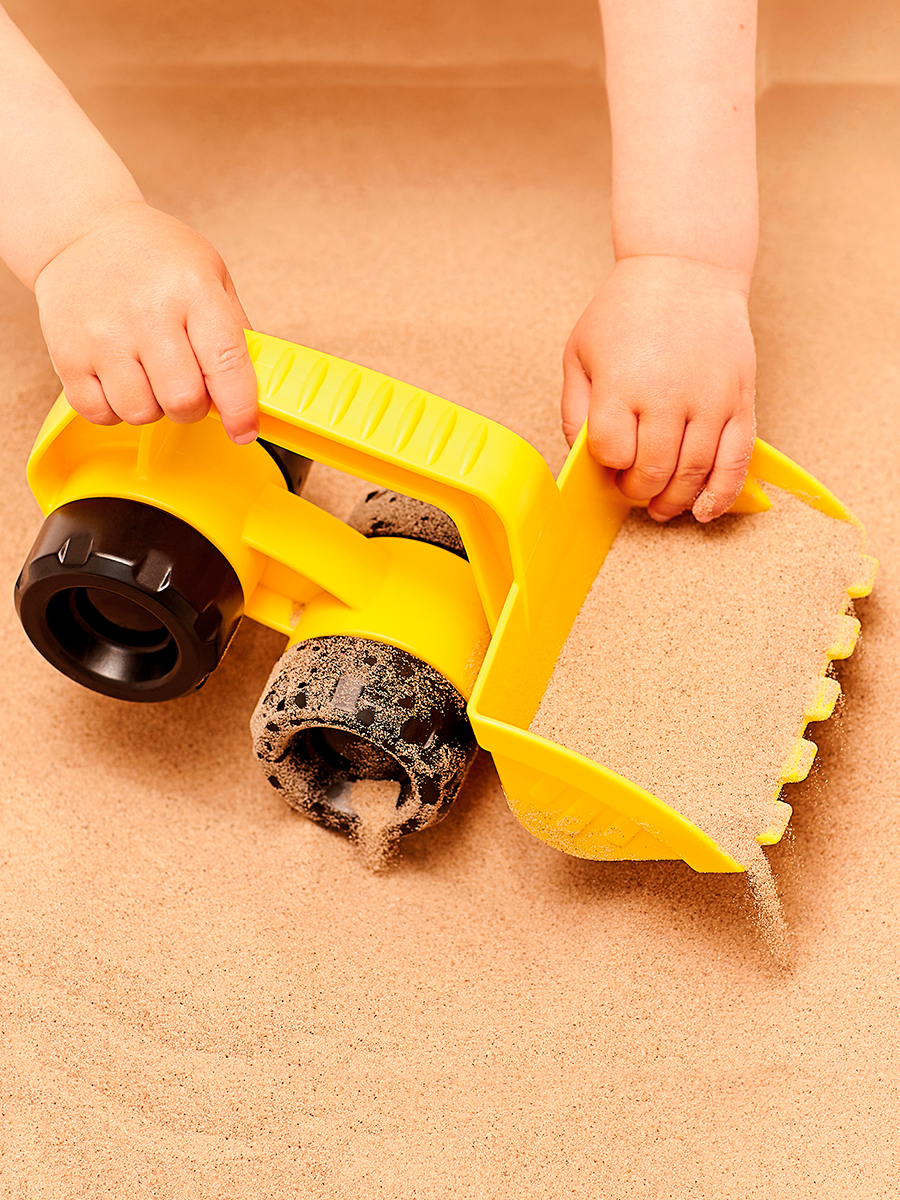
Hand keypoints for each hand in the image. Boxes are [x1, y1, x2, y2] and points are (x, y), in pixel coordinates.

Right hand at [33, 200, 258, 442]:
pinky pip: (99, 413)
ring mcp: (101, 335)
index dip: (240, 409)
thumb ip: (235, 332)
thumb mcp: (211, 276)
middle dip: (193, 407)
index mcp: (192, 291)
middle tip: (188, 387)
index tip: (243, 430)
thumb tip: (254, 390)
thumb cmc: (154, 257)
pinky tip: (120, 382)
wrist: (81, 232)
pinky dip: (115, 410)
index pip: (226, 365)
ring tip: (150, 378)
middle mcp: (145, 313)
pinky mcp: (66, 355)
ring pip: (140, 413)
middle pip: (182, 401)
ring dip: (154, 409)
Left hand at [561, 255, 756, 521]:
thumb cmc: (627, 311)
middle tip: (632, 491)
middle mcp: (667, 394)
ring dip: (674, 500)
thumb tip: (584, 459)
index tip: (609, 464)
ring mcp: (709, 399)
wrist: (688, 269)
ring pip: (692, 474)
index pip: (612, 451)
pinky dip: (720, 493)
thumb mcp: (580, 353)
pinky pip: (735, 461)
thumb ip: (575, 410)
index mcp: (621, 382)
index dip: (608, 467)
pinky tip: (704, 510)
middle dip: (638, 492)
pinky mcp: (740, 400)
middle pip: (652, 471)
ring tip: (661, 506)